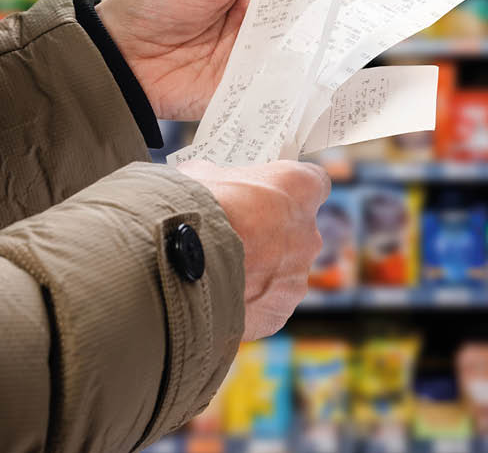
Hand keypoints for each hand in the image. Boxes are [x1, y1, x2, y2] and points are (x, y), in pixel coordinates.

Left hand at [97, 0, 398, 119]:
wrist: (121, 60)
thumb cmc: (153, 2)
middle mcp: (265, 13)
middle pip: (320, 2)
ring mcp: (264, 50)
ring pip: (316, 41)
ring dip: (346, 33)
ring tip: (378, 23)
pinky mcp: (258, 85)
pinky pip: (296, 81)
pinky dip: (322, 78)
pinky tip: (350, 70)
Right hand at [177, 159, 329, 340]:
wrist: (174, 264)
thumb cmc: (193, 209)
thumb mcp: (202, 176)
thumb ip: (221, 179)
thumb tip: (210, 183)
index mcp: (298, 189)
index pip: (313, 183)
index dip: (290, 190)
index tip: (270, 194)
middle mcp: (308, 233)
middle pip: (298, 232)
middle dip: (270, 234)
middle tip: (237, 235)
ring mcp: (296, 276)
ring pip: (283, 271)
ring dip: (259, 270)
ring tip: (220, 270)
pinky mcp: (279, 311)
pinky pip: (267, 304)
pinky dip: (248, 301)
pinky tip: (219, 295)